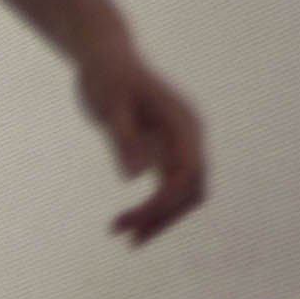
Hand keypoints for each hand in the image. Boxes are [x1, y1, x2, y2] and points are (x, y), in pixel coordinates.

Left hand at [78, 40, 207, 244]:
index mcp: (184, 124)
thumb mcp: (109, 107)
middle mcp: (189, 137)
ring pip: (184, 194)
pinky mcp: (164, 152)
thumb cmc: (107, 78)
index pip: (187, 174)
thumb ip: (123, 139)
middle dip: (164, 216)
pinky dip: (153, 209)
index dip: (163, 202)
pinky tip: (128, 224)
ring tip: (126, 237)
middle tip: (128, 238)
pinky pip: (169, 188)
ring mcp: (179, 145)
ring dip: (160, 218)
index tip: (132, 221)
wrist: (106, 60)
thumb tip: (135, 177)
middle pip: (193, 189)